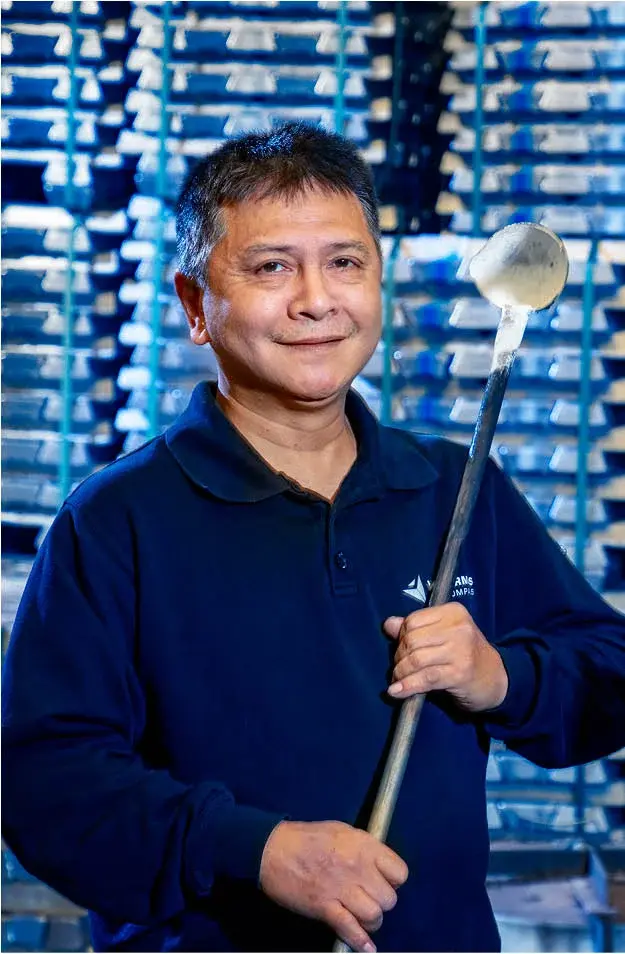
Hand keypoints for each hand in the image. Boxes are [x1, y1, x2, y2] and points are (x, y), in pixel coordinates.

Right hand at [258, 820, 408, 952]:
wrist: (273, 849)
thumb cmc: (307, 837)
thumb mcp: (341, 831)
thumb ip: (363, 848)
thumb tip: (377, 864)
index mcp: (363, 846)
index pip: (399, 872)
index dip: (394, 880)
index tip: (385, 881)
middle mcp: (358, 868)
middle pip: (389, 899)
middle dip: (382, 902)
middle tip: (369, 899)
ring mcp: (342, 889)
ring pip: (374, 916)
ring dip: (371, 921)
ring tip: (363, 917)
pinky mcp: (326, 908)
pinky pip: (350, 930)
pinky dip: (360, 942)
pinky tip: (366, 948)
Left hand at [383, 603, 507, 711]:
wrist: (496, 678)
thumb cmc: (465, 654)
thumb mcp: (444, 635)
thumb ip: (416, 628)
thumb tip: (388, 624)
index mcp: (453, 612)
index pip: (413, 620)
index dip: (401, 637)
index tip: (403, 650)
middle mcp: (459, 628)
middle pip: (412, 640)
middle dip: (399, 657)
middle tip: (399, 668)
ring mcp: (460, 651)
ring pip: (416, 660)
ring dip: (401, 673)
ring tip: (398, 680)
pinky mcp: (459, 674)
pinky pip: (425, 679)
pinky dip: (407, 686)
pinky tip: (396, 692)